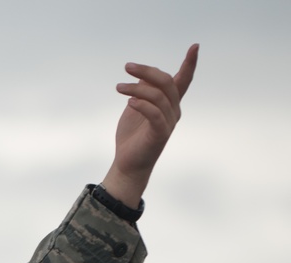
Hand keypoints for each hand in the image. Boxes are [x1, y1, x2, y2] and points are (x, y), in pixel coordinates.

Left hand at [101, 44, 198, 207]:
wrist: (128, 163)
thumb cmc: (132, 136)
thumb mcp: (135, 108)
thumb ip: (142, 92)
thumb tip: (143, 77)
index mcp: (169, 104)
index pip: (183, 81)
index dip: (189, 64)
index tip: (195, 46)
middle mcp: (173, 111)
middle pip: (166, 83)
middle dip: (147, 71)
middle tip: (127, 67)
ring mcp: (168, 123)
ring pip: (158, 97)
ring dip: (136, 88)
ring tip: (118, 87)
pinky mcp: (160, 134)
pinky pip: (155, 114)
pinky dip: (142, 105)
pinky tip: (129, 102)